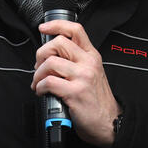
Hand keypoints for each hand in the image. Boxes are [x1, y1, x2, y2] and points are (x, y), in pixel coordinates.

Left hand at [31, 20, 121, 147]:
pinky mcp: (75, 92)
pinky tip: (42, 91)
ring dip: (38, 73)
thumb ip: (76, 59)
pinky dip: (40, 86)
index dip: (56, 25)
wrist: (110, 123)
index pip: (75, 29)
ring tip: (39, 82)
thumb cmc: (96, 98)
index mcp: (91, 55)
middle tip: (39, 66)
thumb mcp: (92, 71)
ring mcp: (83, 77)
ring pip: (50, 62)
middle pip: (58, 43)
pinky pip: (49, 82)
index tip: (43, 27)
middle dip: (41, 53)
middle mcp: (88, 63)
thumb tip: (51, 52)